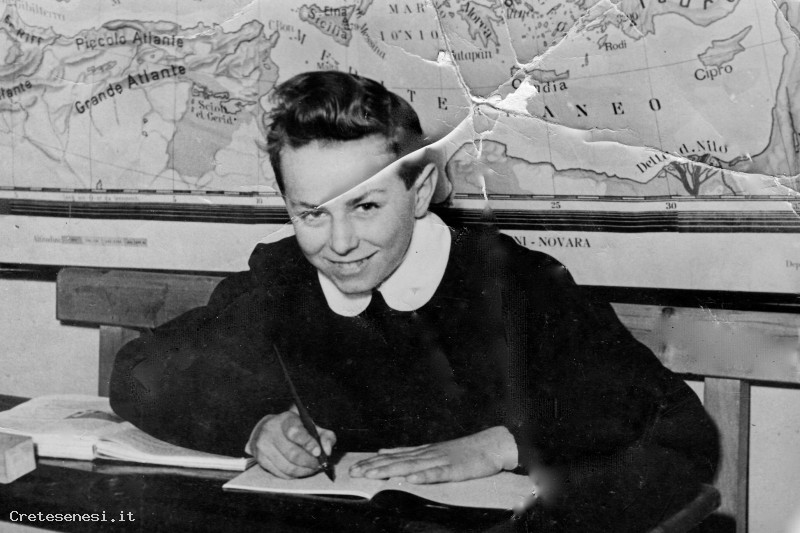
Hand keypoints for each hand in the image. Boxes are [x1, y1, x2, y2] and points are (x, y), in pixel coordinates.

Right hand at [248, 408, 335, 478]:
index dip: (308, 443)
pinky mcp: (261, 459)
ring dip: (303, 471)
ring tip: (311, 469)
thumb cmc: (295, 429)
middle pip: (292, 453)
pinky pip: (280, 473)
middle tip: (318, 464)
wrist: (268, 430)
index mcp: (286, 419)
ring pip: (287, 466)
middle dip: (309, 462)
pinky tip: (299, 470)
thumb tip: (327, 450)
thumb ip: (324, 436)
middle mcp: (271, 431)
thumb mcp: (311, 427)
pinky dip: (293, 475)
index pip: (295, 432)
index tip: (318, 452)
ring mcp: (264, 446)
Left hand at [349, 426, 517, 483]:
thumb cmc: (461, 451)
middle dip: (374, 468)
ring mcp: (439, 461)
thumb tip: (385, 452)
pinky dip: (423, 477)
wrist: (489, 446)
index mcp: (421, 452)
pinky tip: (410, 480)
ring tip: (373, 475)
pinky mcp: (454, 469)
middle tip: (354, 473)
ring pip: (411, 466)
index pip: (392, 457)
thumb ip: (409, 452)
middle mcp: (426, 454)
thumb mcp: (432, 450)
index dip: (372, 463)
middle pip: (396, 461)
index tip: (354, 468)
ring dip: (390, 470)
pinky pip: (437, 474)